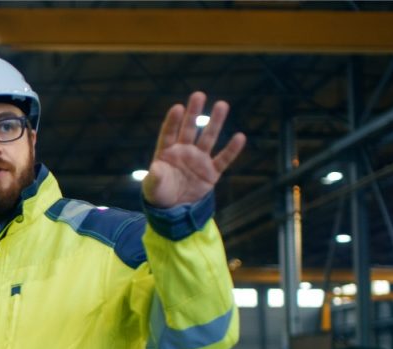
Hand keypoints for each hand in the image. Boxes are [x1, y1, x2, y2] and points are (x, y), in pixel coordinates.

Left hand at [142, 91, 246, 207]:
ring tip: (222, 104)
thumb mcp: (152, 187)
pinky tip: (239, 137)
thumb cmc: (159, 193)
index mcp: (166, 152)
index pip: (169, 133)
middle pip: (189, 129)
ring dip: (215, 122)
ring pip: (208, 138)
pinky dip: (231, 149)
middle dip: (193, 113)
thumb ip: (155, 177)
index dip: (173, 121)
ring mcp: (198, 160)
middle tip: (198, 95)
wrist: (174, 208)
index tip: (178, 107)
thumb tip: (155, 168)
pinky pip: (223, 159)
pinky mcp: (211, 172)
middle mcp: (183, 151)